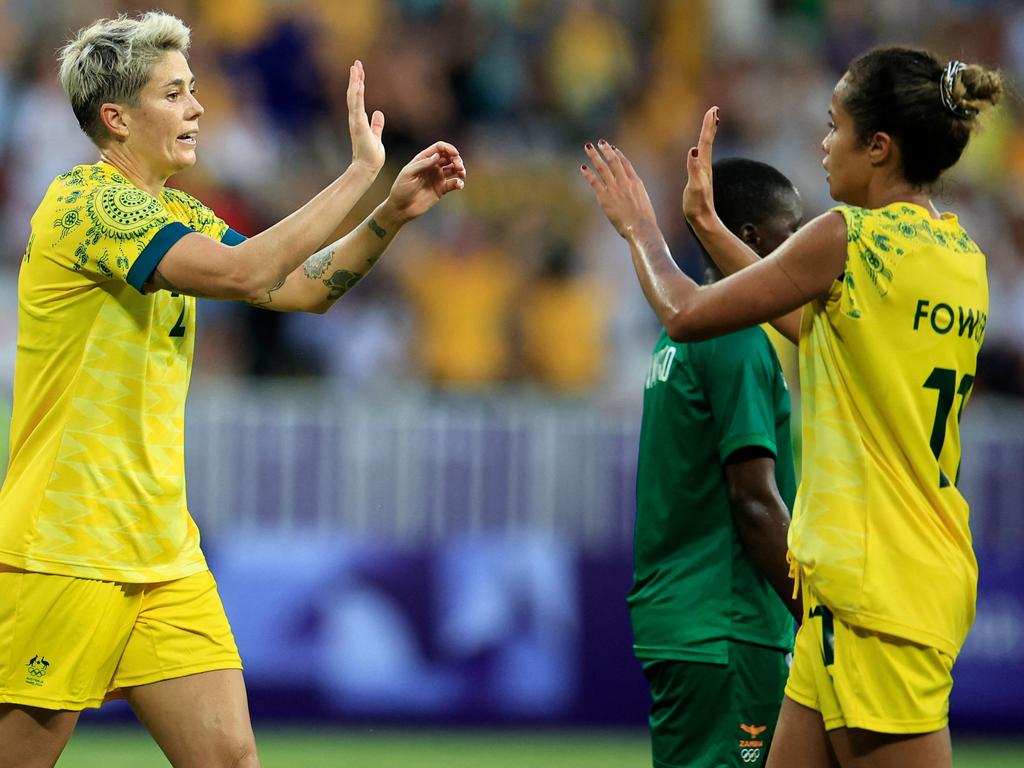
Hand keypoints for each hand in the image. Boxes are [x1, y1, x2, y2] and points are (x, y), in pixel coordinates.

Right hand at [348, 60, 384, 174]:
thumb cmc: (371, 155)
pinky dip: (357, 94)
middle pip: (354, 94)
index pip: (358, 98)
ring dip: (355, 82)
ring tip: (356, 67)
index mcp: (359, 120)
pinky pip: (357, 106)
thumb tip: (379, 113)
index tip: (360, 71)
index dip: (358, 84)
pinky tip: (358, 83)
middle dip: (355, 78)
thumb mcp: (376, 136)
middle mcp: (355, 119)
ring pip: (354, 97)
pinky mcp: (358, 125)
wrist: (367, 168)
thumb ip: (376, 125)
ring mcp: (355, 121)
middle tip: (356, 63)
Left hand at [385, 141, 465, 222]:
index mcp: (423, 159)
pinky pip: (454, 183)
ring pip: (453, 168)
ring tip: (462, 174)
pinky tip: (459, 185)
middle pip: (449, 157)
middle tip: (459, 166)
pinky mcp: (441, 189)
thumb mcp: (408, 173)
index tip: (455, 154)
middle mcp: (432, 166)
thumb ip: (423, 164)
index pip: (439, 148)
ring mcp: (437, 177)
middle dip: (457, 159)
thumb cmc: (401, 189)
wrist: (401, 208)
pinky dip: (459, 183)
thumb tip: (437, 156)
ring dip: (460, 169)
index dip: (448, 148)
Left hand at [581, 140, 657, 239]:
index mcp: (636, 182)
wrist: (641, 227)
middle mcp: (625, 182)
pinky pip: (595, 182)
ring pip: (602, 167)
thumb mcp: (644, 202)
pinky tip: (583, 167)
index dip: (618, 154)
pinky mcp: (605, 198)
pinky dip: (588, 174)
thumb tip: (632, 197)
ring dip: (595, 156)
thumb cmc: (645, 221)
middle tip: (600, 142)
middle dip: (606, 150)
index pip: (625, 164)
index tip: (613, 149)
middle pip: (614, 161)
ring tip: (588, 147)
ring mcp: (614, 189)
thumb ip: (636, 194)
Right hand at [682, 107, 719, 228]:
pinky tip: (699, 150)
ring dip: (708, 135)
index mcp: (703, 166)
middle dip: (710, 125)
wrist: (704, 221)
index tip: (713, 109)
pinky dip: (702, 148)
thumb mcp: (694, 187)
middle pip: (708, 141)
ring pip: (706, 148)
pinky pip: (702, 158)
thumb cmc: (697, 206)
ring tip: (710, 124)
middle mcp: (705, 166)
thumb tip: (693, 150)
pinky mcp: (700, 179)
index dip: (708, 125)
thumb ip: (694, 169)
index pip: (705, 141)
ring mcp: (703, 172)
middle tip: (714, 110)